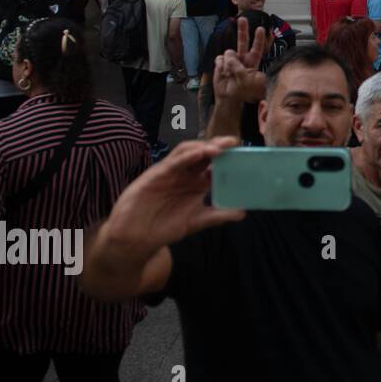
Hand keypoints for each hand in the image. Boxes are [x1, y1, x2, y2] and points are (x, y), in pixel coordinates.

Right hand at [100, 138, 245, 255]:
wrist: (136, 239)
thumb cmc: (164, 227)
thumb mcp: (197, 221)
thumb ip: (218, 216)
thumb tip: (243, 213)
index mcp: (196, 183)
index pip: (214, 165)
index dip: (228, 159)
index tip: (244, 155)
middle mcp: (184, 175)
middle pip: (203, 154)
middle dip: (218, 146)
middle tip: (234, 143)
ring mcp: (169, 173)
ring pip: (187, 152)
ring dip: (203, 147)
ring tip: (220, 147)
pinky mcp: (154, 176)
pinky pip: (171, 163)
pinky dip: (186, 157)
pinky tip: (199, 154)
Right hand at [212, 16, 267, 104]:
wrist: (228, 98)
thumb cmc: (241, 91)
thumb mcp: (245, 81)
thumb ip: (238, 67)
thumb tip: (229, 57)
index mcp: (252, 62)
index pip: (257, 49)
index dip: (258, 39)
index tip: (261, 28)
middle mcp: (242, 59)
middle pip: (243, 42)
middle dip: (242, 30)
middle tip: (242, 18)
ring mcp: (231, 60)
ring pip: (229, 53)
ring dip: (228, 64)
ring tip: (230, 74)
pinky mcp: (220, 63)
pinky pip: (219, 60)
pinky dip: (220, 67)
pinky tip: (223, 74)